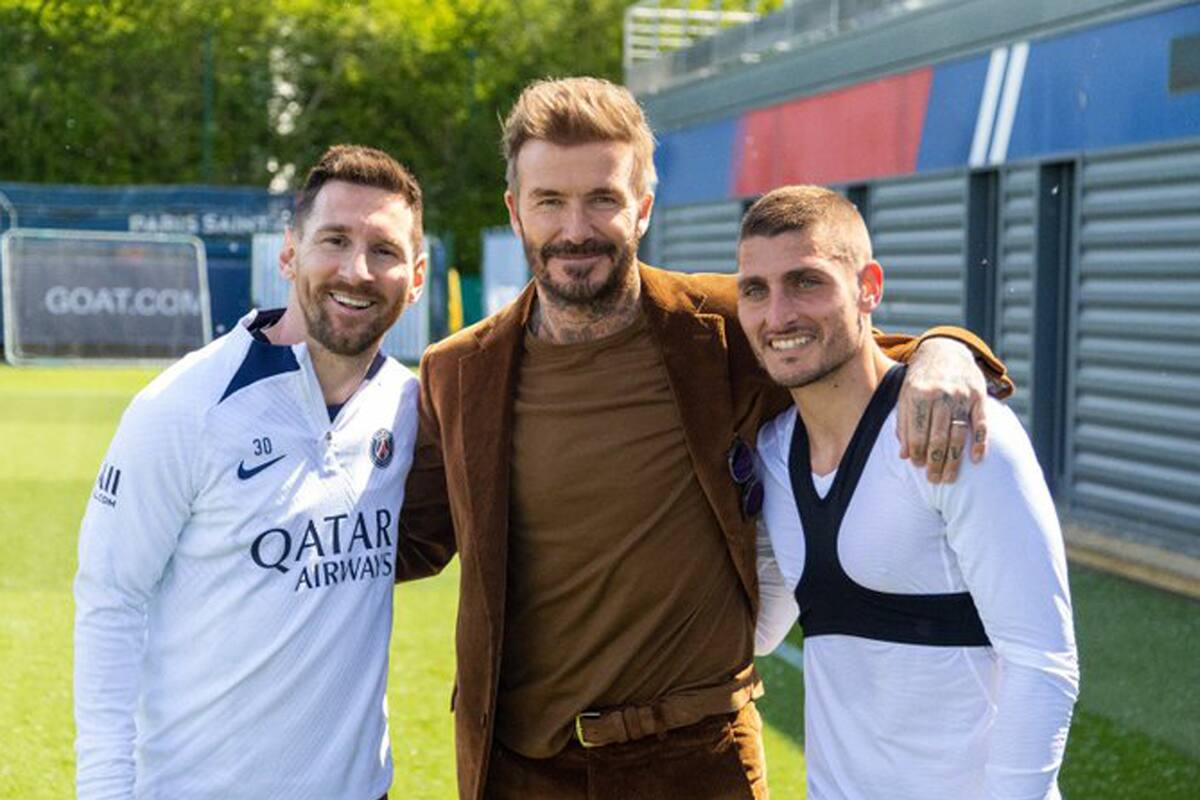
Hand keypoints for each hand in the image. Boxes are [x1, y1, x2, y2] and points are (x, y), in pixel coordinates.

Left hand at [896, 338, 988, 483]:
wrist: (945, 350)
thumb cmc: (921, 379)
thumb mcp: (905, 395)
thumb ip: (904, 423)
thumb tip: (904, 455)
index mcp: (918, 394)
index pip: (916, 431)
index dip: (917, 452)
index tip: (918, 467)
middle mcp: (940, 395)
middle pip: (937, 436)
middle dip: (934, 462)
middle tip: (934, 480)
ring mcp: (962, 396)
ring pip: (958, 434)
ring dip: (953, 459)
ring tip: (949, 478)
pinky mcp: (979, 396)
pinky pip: (982, 423)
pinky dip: (980, 442)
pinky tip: (976, 460)